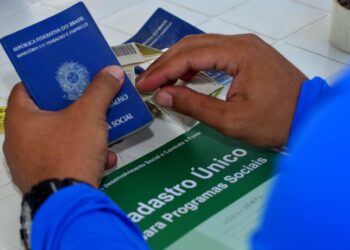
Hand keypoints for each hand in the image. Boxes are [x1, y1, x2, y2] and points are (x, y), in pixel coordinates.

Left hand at [3, 65, 123, 192]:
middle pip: (47, 114)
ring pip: (58, 138)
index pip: (27, 88)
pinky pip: (64, 159)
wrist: (70, 203)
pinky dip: (82, 156)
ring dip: (82, 133)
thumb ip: (101, 90)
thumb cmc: (69, 154)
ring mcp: (30, 163)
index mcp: (20, 120)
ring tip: (101, 129)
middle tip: (89, 100)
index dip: (48, 80)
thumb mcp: (90, 115)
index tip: (68, 77)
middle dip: (73, 107)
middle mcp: (19, 141)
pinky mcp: (44, 179)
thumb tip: (111, 72)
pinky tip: (102, 158)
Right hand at [136, 34, 306, 146]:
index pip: (189, 56)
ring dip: (179, 62)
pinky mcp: (248, 55)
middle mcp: (241, 43)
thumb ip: (194, 105)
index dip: (162, 70)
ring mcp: (246, 47)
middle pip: (192, 46)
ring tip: (161, 80)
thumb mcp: (231, 120)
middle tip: (146, 81)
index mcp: (238, 53)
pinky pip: (214, 53)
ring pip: (202, 47)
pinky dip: (195, 64)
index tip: (144, 85)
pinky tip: (185, 77)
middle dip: (166, 63)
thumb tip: (163, 95)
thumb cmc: (276, 121)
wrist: (310, 118)